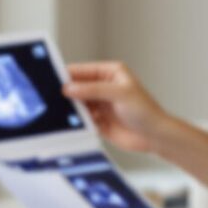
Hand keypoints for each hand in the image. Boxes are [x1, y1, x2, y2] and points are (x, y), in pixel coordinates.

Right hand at [62, 60, 179, 155]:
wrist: (155, 137)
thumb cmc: (146, 111)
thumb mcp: (119, 94)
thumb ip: (93, 89)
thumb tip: (69, 87)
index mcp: (109, 73)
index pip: (82, 70)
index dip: (67, 74)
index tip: (52, 78)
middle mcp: (102, 87)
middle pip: (76, 87)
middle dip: (66, 92)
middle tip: (52, 97)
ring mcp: (99, 104)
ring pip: (76, 103)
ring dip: (70, 108)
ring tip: (61, 112)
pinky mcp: (96, 120)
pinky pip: (80, 118)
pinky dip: (75, 120)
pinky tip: (72, 123)